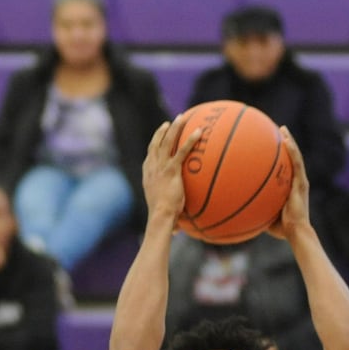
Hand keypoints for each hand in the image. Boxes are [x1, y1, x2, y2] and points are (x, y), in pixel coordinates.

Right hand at [141, 114, 200, 233]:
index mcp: (148, 176)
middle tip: (169, 123)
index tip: (158, 137)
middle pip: (155, 144)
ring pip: (167, 142)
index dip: (154, 145)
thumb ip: (172, 218)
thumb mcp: (165, 214)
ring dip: (175, 128)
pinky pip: (182, 151)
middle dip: (162, 132)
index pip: (149, 157)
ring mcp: (161, 167)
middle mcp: (152, 168)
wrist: (160, 217)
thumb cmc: (163, 220)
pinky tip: (200, 132)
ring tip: (182, 117)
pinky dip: (190, 140)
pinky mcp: (171, 170)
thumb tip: (177, 231)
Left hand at [264, 128, 310, 242]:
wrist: (295, 232)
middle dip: (285, 143)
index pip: (284, 168)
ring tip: (282, 129)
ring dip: (290, 141)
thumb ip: (254, 207)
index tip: (270, 145)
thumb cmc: (280, 228)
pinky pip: (297, 163)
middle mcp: (296, 181)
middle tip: (277, 131)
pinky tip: (285, 140)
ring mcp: (300, 181)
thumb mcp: (263, 214)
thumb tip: (233, 206)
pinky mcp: (302, 183)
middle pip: (291, 158)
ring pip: (296, 156)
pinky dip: (292, 150)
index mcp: (290, 187)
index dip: (279, 156)